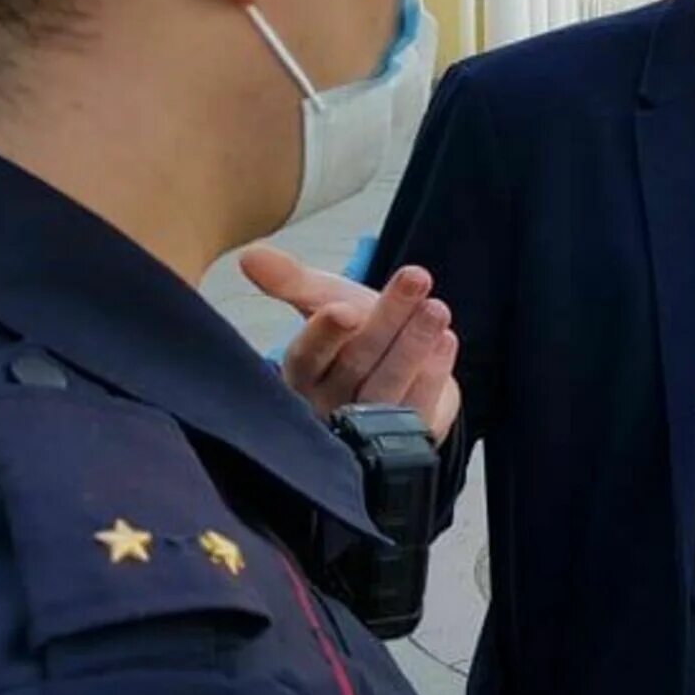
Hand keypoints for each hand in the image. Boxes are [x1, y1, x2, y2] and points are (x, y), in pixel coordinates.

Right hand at [241, 245, 461, 439]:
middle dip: (389, 318)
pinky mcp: (406, 439)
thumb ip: (293, 281)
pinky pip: (419, 409)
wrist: (400, 369)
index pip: (308, 355)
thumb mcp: (325, 301)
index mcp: (303, 373)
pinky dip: (433, 374)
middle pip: (358, 362)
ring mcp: (368, 427)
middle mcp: (329, 404)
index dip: (326, 332)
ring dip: (414, 344)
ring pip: (389, 385)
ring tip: (436, 308)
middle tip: (416, 278)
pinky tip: (445, 342)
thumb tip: (249, 255)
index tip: (345, 306)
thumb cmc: (356, 335)